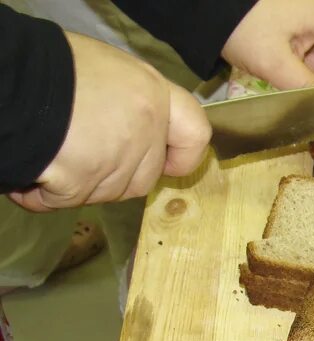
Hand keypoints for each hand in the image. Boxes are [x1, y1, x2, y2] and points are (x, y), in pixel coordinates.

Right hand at [10, 32, 210, 211]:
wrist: (9, 78)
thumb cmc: (53, 67)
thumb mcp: (109, 72)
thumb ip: (135, 105)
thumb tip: (137, 131)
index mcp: (153, 94)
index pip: (196, 134)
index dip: (184, 156)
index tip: (169, 163)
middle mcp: (144, 128)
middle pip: (145, 177)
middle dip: (116, 175)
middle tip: (82, 151)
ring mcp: (117, 158)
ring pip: (109, 193)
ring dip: (81, 184)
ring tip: (53, 152)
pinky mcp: (84, 182)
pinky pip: (69, 200)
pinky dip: (47, 193)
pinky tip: (34, 170)